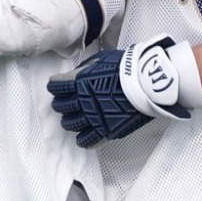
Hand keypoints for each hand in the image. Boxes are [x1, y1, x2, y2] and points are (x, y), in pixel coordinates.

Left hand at [48, 36, 201, 147]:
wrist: (147, 84)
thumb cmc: (127, 67)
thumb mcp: (102, 59)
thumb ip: (86, 68)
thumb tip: (77, 73)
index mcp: (78, 81)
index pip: (56, 86)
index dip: (55, 86)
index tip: (56, 86)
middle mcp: (81, 101)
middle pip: (61, 106)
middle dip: (60, 104)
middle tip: (63, 103)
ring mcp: (91, 118)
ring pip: (70, 125)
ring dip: (69, 121)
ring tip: (73, 120)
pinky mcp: (104, 131)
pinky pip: (87, 141)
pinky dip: (83, 140)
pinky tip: (83, 137)